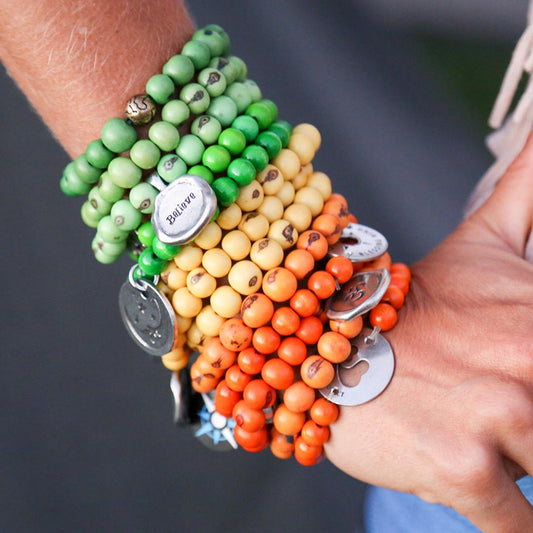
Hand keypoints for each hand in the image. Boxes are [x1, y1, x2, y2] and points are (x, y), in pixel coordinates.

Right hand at [325, 134, 532, 531]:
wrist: (325, 346)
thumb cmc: (409, 302)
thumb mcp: (482, 241)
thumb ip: (528, 184)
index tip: (520, 372)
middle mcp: (531, 362)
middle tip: (498, 395)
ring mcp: (500, 418)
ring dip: (523, 462)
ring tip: (478, 430)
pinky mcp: (464, 469)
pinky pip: (518, 526)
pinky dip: (510, 523)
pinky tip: (482, 487)